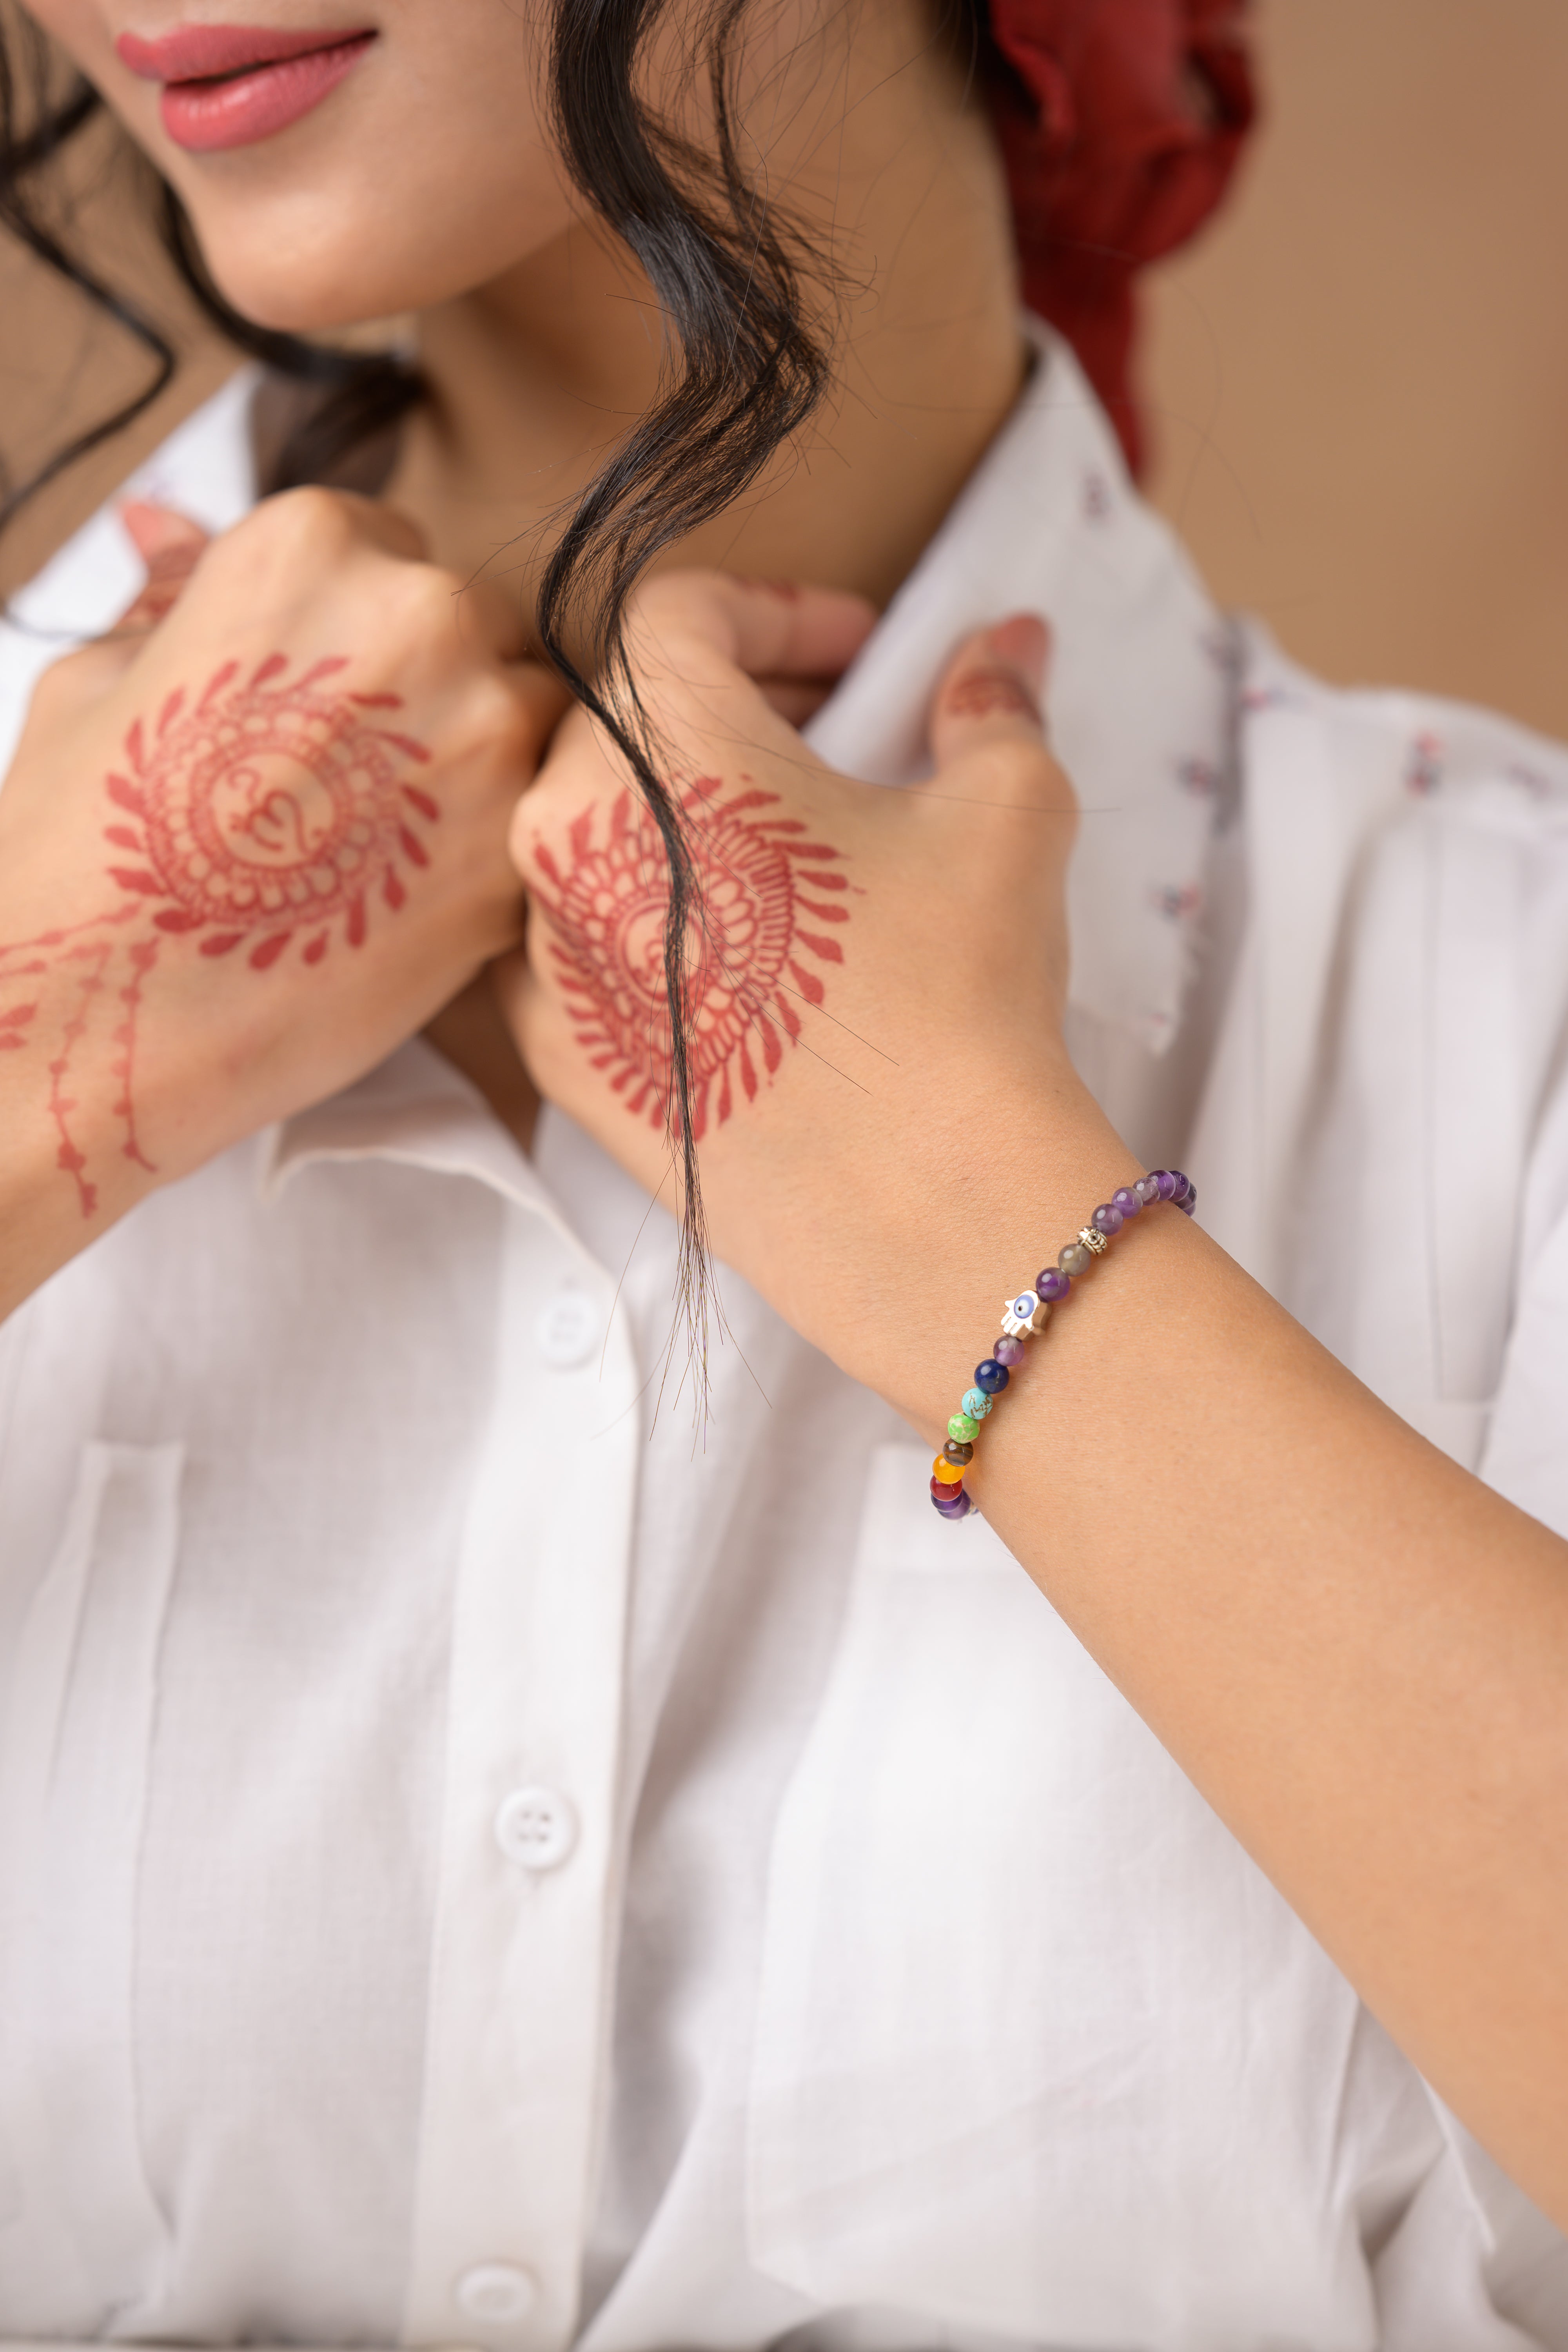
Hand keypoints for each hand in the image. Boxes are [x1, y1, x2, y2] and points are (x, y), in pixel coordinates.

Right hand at [0, 488, 565, 1314]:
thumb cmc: (87, 846)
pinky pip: (544, 820)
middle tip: (354, 784)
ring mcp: (488, 733)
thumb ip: (179, 598)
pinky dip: (498, 850)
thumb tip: (169, 527)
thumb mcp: (106, 678)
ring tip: (385, 842)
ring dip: (483, 767)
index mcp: (315, 544)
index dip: (363, 636)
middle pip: (481, 627)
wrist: (104, 1010)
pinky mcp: (519, 849)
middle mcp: (422, 614)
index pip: (394, 553)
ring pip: (533, 718)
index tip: (326, 699)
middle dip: (436, 692)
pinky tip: (415, 895)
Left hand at [497, 569, 1094, 1393]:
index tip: (858, 650)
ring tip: (794, 849)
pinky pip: (579, 949)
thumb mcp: (1003, 812)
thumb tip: (1005, 650)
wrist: (925, 1206)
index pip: (682, 614)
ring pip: (594, 836)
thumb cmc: (956, 991)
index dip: (782, 609)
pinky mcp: (560, 1059)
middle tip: (837, 733)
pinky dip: (648, 924)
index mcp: (655, 746)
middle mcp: (562, 844)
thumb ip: (988, 705)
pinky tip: (743, 953)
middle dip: (739, 705)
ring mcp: (545, 961)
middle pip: (629, 721)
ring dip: (686, 818)